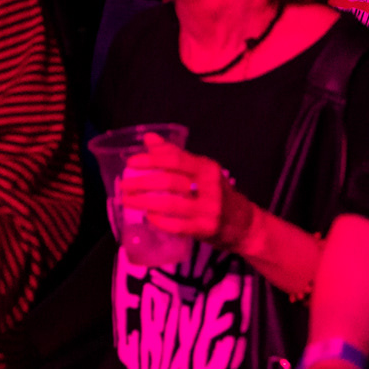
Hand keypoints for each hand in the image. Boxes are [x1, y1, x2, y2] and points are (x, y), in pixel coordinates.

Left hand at [119, 134, 253, 246]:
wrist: (244, 224)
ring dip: (144, 202)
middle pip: (169, 181)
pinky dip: (159, 221)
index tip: (130, 163)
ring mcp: (209, 210)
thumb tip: (149, 138)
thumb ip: (175, 155)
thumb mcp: (201, 170)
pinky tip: (148, 217)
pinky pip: (177, 225)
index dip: (150, 159)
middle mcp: (210, 187)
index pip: (175, 159)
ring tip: (127, 200)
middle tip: (124, 185)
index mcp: (207, 168)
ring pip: (170, 204)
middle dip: (142, 183)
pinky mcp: (206, 229)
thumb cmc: (215, 193)